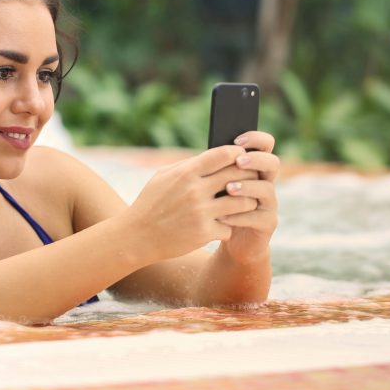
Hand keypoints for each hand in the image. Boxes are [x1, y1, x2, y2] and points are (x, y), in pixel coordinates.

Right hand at [127, 144, 263, 262]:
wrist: (137, 236)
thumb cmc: (151, 203)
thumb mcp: (162, 177)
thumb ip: (187, 166)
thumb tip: (213, 156)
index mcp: (185, 173)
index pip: (223, 155)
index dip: (237, 153)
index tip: (241, 157)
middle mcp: (195, 191)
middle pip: (238, 175)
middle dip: (249, 176)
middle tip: (252, 179)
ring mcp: (201, 213)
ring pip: (243, 203)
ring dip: (246, 202)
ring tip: (244, 203)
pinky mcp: (204, 233)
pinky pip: (230, 227)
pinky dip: (228, 227)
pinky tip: (223, 226)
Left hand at [217, 130, 279, 264]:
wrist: (222, 237)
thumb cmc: (213, 204)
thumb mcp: (211, 183)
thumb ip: (214, 168)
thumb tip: (206, 152)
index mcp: (253, 167)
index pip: (265, 145)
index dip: (256, 139)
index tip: (238, 140)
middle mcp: (265, 181)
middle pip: (272, 163)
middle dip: (256, 160)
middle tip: (239, 162)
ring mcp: (268, 203)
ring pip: (267, 189)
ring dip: (247, 187)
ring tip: (228, 188)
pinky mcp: (267, 223)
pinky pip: (258, 216)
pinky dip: (239, 215)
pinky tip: (222, 215)